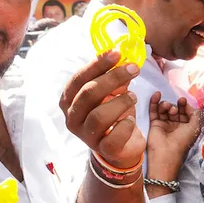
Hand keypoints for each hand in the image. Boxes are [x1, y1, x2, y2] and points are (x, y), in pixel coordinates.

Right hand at [60, 50, 145, 170]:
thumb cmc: (113, 115)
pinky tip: (131, 120)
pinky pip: (113, 137)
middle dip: (113, 78)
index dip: (97, 65)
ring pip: (99, 116)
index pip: (79, 79)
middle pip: (88, 94)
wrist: (121, 147)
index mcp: (69, 100)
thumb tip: (122, 57)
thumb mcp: (111, 93)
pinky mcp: (103, 149)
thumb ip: (113, 78)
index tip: (117, 53)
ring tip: (133, 97)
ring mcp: (86, 135)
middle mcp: (72, 118)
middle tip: (133, 69)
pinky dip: (125, 126)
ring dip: (121, 102)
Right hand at [145, 93, 200, 182]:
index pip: (185, 112)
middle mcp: (176, 125)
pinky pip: (154, 111)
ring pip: (165, 110)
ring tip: (169, 108)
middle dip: (176, 105)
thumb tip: (189, 105)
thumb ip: (196, 114)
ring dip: (167, 105)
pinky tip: (157, 94)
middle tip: (177, 104)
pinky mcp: (154, 124)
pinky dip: (155, 102)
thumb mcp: (195, 127)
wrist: (166, 153)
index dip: (184, 106)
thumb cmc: (182, 141)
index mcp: (186, 127)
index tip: (182, 100)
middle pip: (175, 110)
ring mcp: (164, 124)